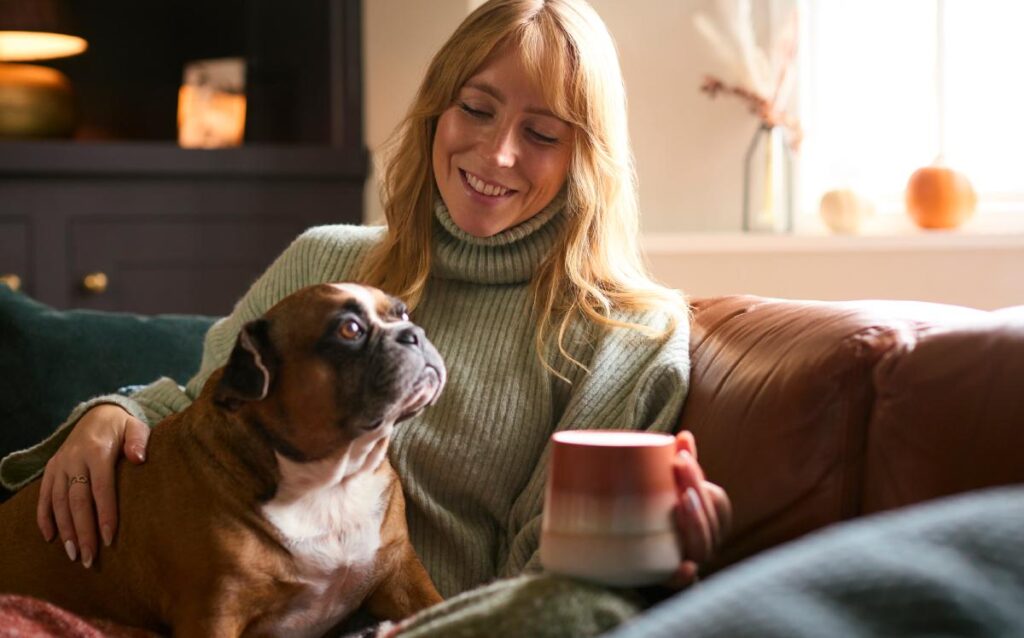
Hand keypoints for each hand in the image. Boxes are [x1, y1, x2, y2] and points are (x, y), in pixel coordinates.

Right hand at [36, 403, 150, 567]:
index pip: (101, 488)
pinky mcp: (51, 469)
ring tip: (73, 555)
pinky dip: (44, 517)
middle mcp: (74, 459)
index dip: (105, 514)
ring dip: (65, 530)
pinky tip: (50, 538)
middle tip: (88, 558)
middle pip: (77, 501)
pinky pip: (44, 496)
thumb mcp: (136, 427)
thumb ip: (139, 441)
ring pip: (58, 502)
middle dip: (83, 531)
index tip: (109, 539)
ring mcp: (60, 465)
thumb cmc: (123, 427)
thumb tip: (139, 458)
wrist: (97, 414)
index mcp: (97, 451)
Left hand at [667, 430, 731, 588]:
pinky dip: (686, 576)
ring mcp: (693, 561)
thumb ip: (681, 463)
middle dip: (697, 492)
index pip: (715, 499)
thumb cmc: (663, 514)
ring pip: (702, 546)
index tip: (680, 458)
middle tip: (678, 469)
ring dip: (696, 524)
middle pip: (710, 520)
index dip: (700, 479)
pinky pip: (685, 583)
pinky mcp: (673, 581)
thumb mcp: (672, 488)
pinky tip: (683, 567)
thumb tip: (683, 435)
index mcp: (711, 519)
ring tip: (681, 502)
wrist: (639, 556)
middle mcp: (707, 541)